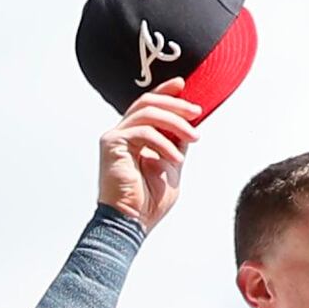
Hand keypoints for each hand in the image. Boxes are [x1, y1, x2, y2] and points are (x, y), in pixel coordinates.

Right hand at [100, 87, 202, 226]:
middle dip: (176, 105)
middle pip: (148, 102)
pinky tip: (175, 158)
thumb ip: (175, 144)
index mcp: (133, 137)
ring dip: (175, 122)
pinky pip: (143, 131)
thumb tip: (188, 126)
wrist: (131, 222)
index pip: (148, 105)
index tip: (183, 85)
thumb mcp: (171, 166)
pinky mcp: (112, 144)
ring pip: (147, 112)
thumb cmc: (147, 202)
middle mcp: (121, 133)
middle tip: (196, 112)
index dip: (165, 91)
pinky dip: (164, 142)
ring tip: (193, 137)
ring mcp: (114, 137)